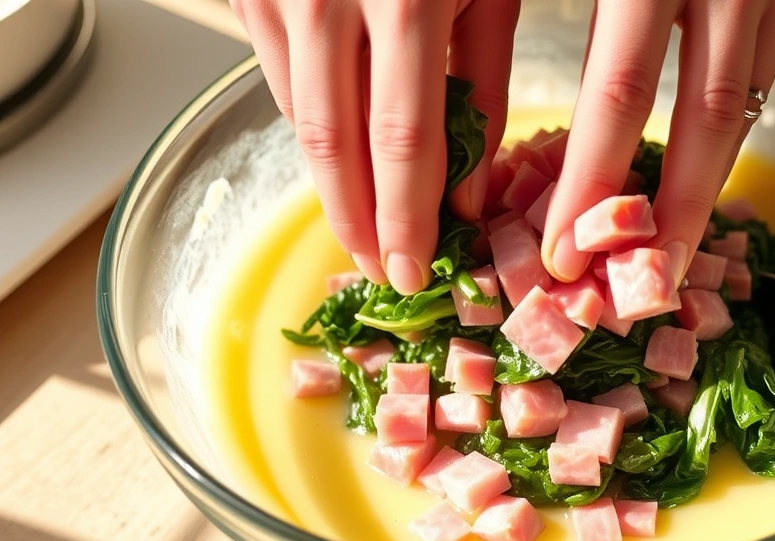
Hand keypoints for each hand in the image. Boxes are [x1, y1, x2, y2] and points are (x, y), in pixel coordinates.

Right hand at [229, 0, 520, 293]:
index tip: (412, 269)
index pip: (402, 139)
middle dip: (358, 223)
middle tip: (380, 268)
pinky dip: (314, 130)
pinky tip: (343, 156)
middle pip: (334, 144)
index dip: (405, 217)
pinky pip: (280, 84)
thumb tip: (464, 199)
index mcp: (405, 0)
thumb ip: (484, 94)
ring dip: (333, 186)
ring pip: (300, 122)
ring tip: (362, 225)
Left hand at [540, 0, 774, 282]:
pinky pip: (769, 69)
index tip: (566, 251)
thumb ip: (591, 27)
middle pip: (709, 121)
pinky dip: (737, 120)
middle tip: (650, 278)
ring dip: (711, 176)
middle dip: (679, 212)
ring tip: (676, 235)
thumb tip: (579, 127)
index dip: (594, 181)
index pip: (621, 95)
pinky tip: (708, 153)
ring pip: (748, 105)